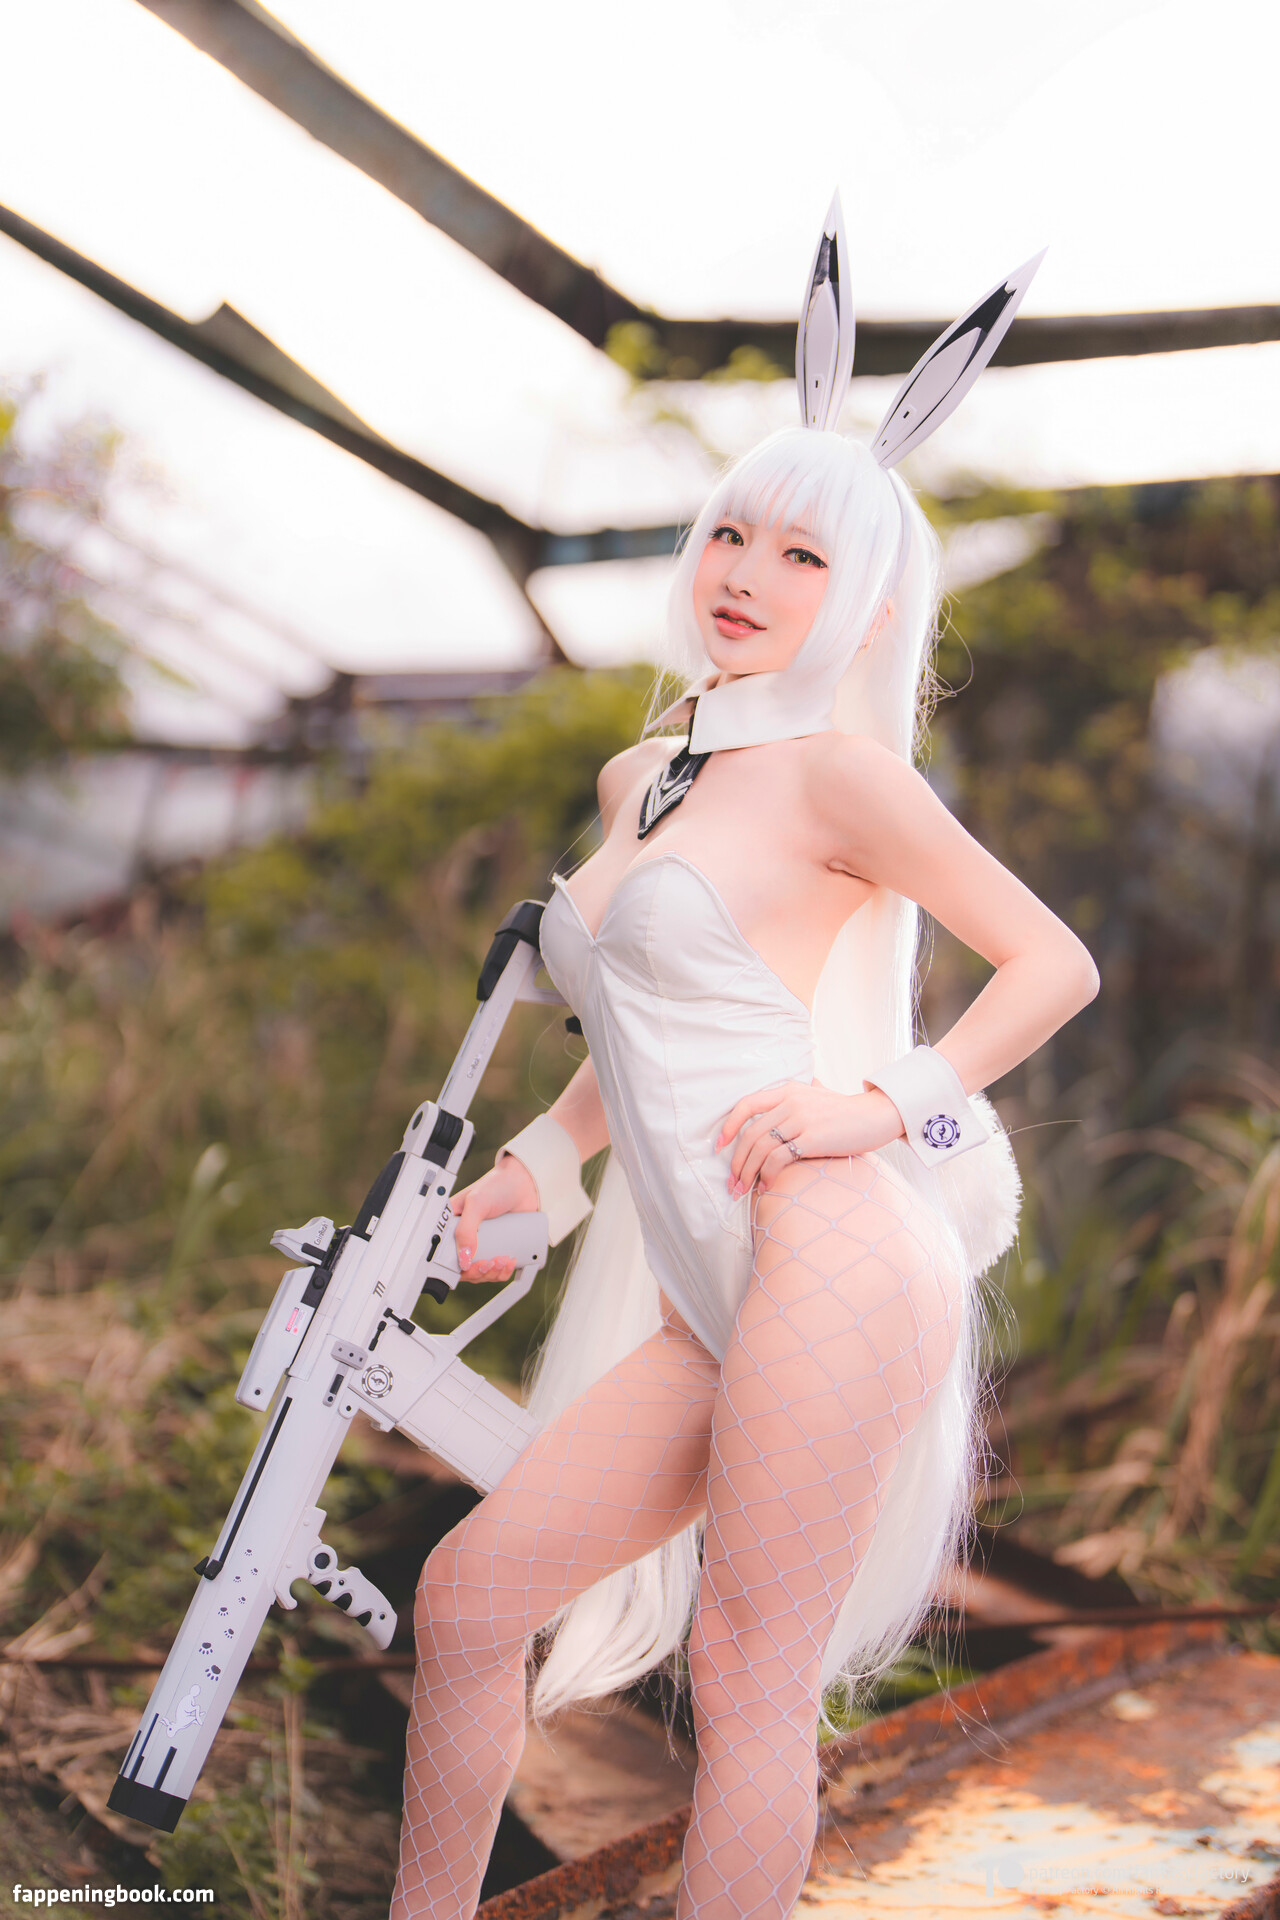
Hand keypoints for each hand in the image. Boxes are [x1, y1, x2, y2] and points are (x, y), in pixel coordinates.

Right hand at [451, 1157, 538, 1280]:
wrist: (526, 1183)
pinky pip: (496, 1268)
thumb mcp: (476, 1203)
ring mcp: (483, 1243)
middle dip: (478, 1271)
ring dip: (492, 1273)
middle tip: (490, 1263)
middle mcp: (465, 1236)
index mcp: (452, 1225)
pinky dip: (503, 1271)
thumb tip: (463, 1258)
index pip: (444, 1254)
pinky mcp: (498, 1247)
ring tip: (503, 1261)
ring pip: (481, 1271)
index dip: (455, 1266)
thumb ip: (466, 1229)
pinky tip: (509, 1262)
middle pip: (464, 1268)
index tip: (469, 1266)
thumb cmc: (498, 1185)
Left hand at [716, 1080, 904, 1194]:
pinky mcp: (812, 1138)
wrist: (877, 1115)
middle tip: (732, 1183)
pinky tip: (768, 1187)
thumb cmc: (849, 1110)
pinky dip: (768, 1175)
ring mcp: (801, 1119)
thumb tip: (811, 1082)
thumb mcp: (823, 1093)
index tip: (719, 1147)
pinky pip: (779, 1158)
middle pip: (750, 1133)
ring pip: (761, 1148)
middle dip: (737, 1162)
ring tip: (744, 1190)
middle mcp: (791, 1101)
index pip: (746, 1104)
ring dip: (748, 1173)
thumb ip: (810, 1089)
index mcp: (788, 1090)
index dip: (729, 1126)